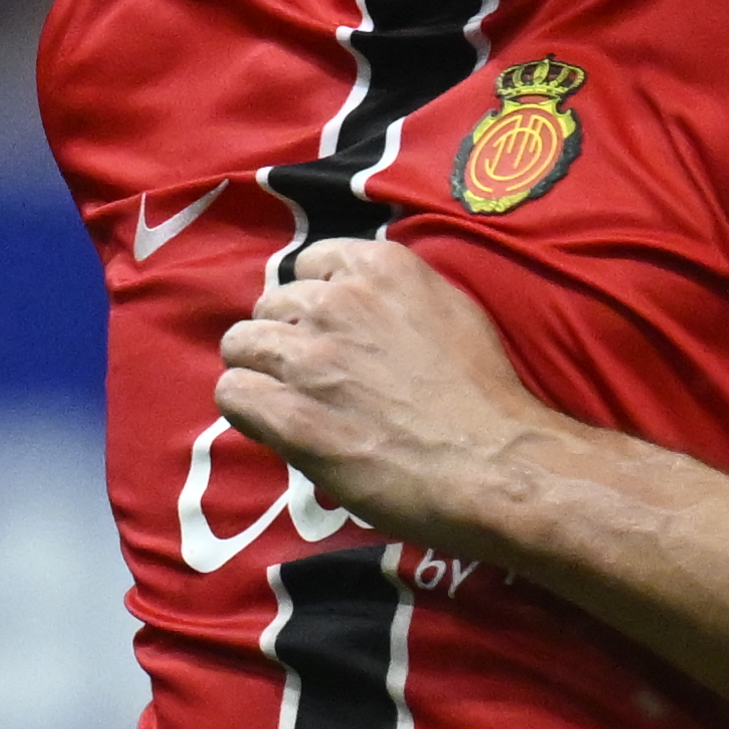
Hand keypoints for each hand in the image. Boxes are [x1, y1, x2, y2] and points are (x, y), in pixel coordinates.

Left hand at [213, 236, 549, 558]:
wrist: (494, 464)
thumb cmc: (485, 398)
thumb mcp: (451, 312)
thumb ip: (397, 298)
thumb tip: (366, 308)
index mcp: (381, 267)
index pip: (309, 264)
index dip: (313, 303)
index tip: (328, 333)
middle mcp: (338, 300)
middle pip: (270, 304)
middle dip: (284, 337)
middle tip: (312, 378)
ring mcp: (310, 356)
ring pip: (240, 344)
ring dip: (259, 371)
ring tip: (288, 402)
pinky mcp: (291, 412)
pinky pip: (233, 392)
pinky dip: (247, 409)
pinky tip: (275, 426)